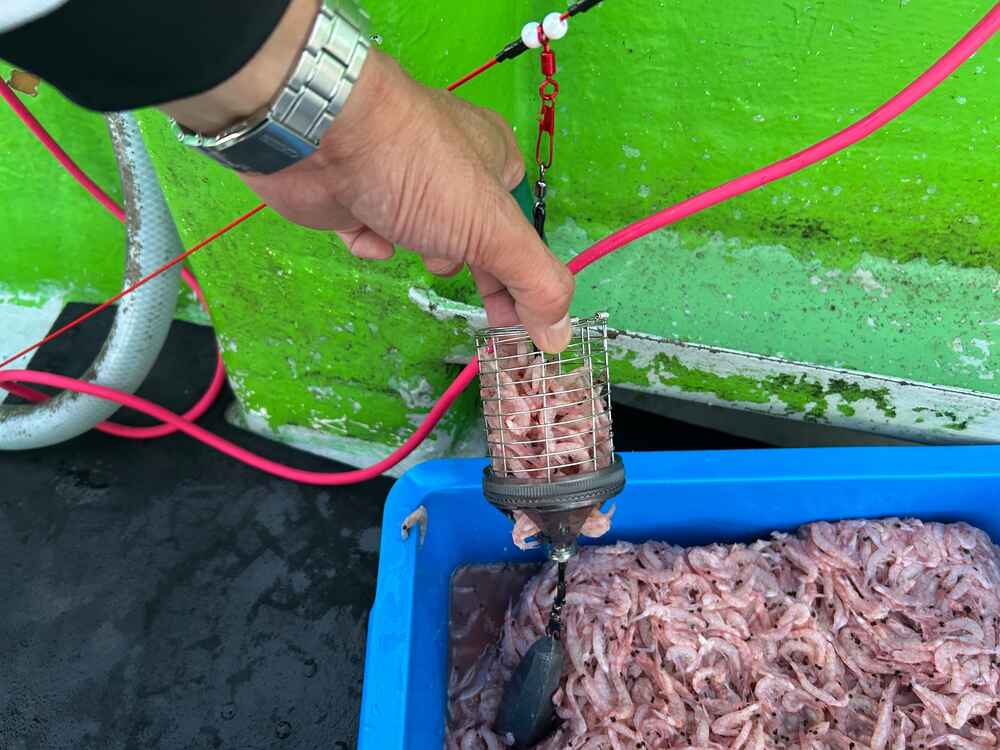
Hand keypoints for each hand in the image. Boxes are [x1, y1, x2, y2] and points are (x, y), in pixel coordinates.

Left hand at [239, 50, 573, 351]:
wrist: (323, 135)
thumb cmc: (422, 173)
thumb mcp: (495, 231)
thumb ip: (535, 284)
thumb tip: (559, 336)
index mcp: (496, 158)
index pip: (522, 227)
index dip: (522, 277)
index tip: (514, 321)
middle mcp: (452, 163)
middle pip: (475, 237)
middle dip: (471, 267)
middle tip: (474, 302)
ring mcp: (400, 176)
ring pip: (424, 234)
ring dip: (422, 248)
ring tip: (418, 245)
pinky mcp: (355, 193)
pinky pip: (373, 232)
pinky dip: (372, 241)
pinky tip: (369, 232)